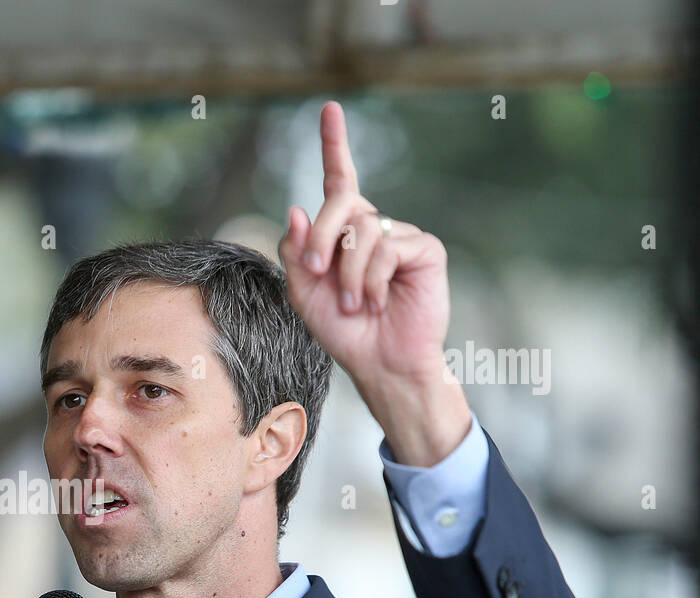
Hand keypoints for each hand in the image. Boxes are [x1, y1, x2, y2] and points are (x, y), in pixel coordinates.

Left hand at [278, 101, 469, 464]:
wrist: (380, 362)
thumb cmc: (344, 332)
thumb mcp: (305, 294)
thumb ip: (297, 253)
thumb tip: (297, 209)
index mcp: (344, 233)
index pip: (339, 182)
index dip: (334, 146)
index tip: (329, 109)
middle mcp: (374, 228)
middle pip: (341, 203)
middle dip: (322, 237)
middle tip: (317, 271)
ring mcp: (402, 236)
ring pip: (362, 231)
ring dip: (348, 273)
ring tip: (356, 304)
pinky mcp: (425, 250)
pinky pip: (387, 249)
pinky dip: (372, 280)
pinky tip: (378, 302)